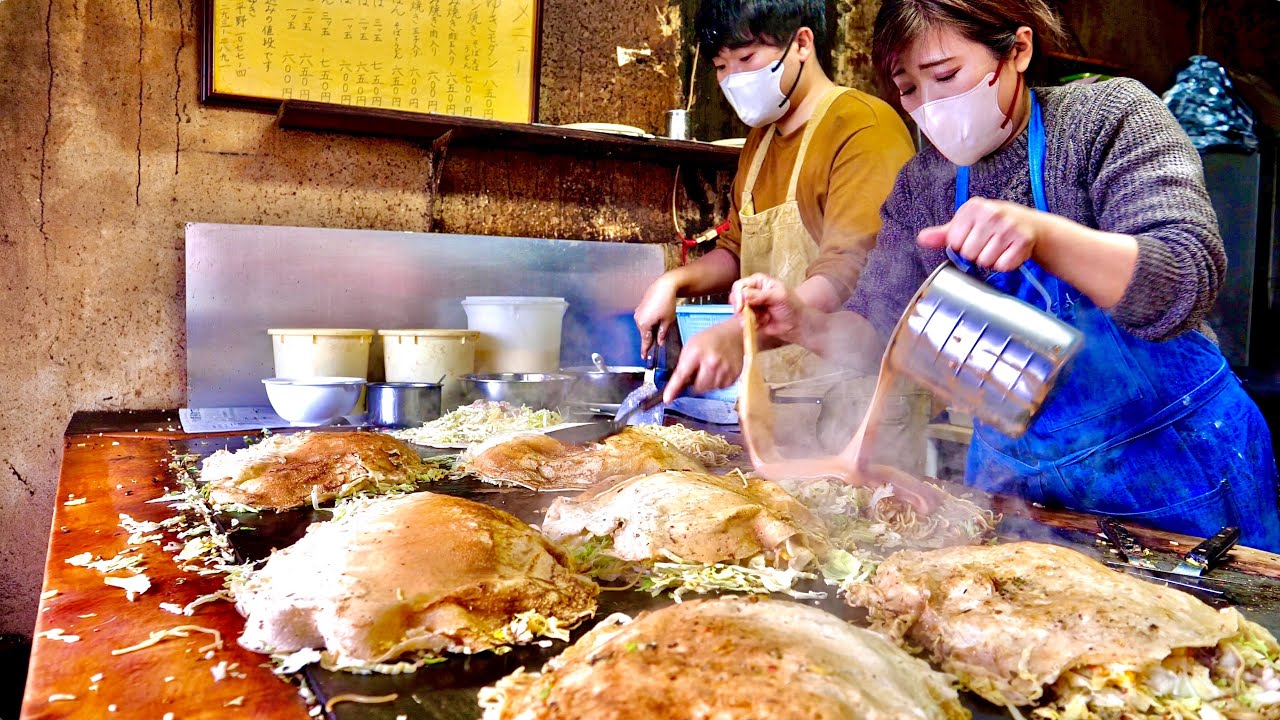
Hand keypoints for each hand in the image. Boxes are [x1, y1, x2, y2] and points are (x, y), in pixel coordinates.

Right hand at [634, 275, 679, 359]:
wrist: (664, 286)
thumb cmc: (667, 303)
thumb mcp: (668, 321)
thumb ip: (662, 334)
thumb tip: (660, 342)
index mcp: (644, 325)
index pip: (645, 342)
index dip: (645, 350)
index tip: (644, 357)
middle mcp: (638, 319)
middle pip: (645, 334)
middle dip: (652, 337)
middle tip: (661, 336)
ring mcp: (638, 313)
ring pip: (645, 326)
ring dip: (652, 328)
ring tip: (662, 321)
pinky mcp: (640, 307)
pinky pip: (644, 319)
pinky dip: (650, 321)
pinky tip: (658, 316)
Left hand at [662, 321, 743, 402]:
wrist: (733, 334)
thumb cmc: (711, 339)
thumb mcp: (691, 346)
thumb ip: (683, 365)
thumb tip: (677, 386)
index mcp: (696, 353)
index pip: (682, 375)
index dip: (673, 389)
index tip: (667, 398)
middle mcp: (711, 362)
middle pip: (697, 387)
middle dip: (695, 383)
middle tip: (699, 371)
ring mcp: (724, 370)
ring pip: (709, 389)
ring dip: (707, 383)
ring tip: (710, 368)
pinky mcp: (734, 375)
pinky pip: (721, 387)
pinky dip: (718, 382)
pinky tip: (719, 370)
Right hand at [731, 273, 809, 344]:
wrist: (796, 325)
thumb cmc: (791, 306)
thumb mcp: (778, 296)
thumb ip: (761, 295)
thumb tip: (744, 294)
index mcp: (758, 282)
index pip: (740, 285)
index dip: (738, 296)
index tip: (741, 307)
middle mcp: (752, 292)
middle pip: (735, 298)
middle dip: (740, 308)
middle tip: (746, 316)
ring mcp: (751, 305)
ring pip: (738, 311)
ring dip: (748, 317)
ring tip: (762, 319)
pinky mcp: (751, 318)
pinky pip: (743, 321)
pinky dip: (751, 324)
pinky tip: (762, 324)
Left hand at [918, 198, 1044, 271]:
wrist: (1029, 225)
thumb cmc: (993, 224)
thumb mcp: (967, 224)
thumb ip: (943, 234)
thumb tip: (922, 239)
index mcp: (973, 207)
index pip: (954, 242)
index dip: (963, 245)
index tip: (974, 237)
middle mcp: (991, 213)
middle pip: (969, 254)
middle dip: (976, 254)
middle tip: (987, 244)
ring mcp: (1009, 226)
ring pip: (985, 262)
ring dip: (991, 260)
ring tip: (998, 247)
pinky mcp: (1023, 240)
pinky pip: (1003, 265)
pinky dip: (1005, 264)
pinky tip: (1009, 252)